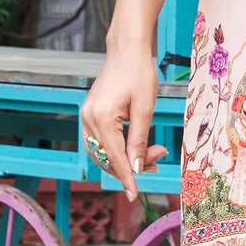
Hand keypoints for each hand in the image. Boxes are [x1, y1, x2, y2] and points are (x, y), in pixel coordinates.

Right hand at [80, 45, 167, 203]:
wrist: (127, 50)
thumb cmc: (139, 74)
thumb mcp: (145, 109)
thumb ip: (139, 141)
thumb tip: (135, 168)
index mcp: (100, 118)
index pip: (114, 157)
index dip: (126, 177)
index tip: (134, 195)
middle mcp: (88, 119)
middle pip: (107, 157)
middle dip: (132, 164)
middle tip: (159, 158)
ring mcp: (87, 116)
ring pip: (104, 151)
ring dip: (127, 157)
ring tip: (154, 153)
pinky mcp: (90, 114)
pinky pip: (102, 140)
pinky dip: (120, 147)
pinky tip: (138, 145)